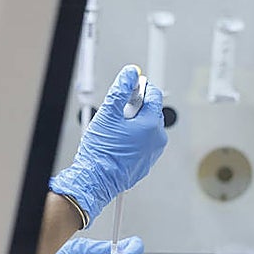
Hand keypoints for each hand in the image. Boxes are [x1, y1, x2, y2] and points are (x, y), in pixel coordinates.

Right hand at [49, 65, 167, 224]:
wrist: (96, 180)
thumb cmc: (101, 152)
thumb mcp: (108, 113)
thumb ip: (121, 89)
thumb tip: (130, 73)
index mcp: (151, 125)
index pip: (153, 94)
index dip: (139, 88)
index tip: (127, 90)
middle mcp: (157, 139)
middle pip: (150, 110)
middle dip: (134, 107)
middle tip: (116, 114)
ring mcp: (153, 152)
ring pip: (146, 127)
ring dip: (133, 123)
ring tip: (115, 131)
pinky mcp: (146, 162)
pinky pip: (143, 142)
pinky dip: (133, 138)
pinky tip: (117, 143)